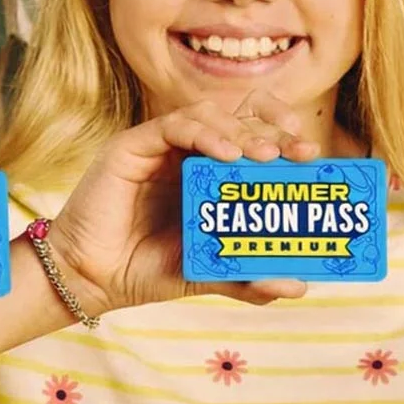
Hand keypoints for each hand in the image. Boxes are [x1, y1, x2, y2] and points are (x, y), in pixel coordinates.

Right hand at [45, 92, 318, 314]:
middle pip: (238, 118)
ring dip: (243, 131)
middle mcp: (187, 153)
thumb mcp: (208, 273)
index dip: (283, 137)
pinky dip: (206, 134)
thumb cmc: (145, 270)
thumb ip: (248, 277)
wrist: (92, 280)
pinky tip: (228, 155)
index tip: (311, 155)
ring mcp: (160, 146)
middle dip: (274, 129)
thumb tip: (300, 287)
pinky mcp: (133, 145)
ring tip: (267, 156)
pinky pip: (174, 125)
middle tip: (302, 150)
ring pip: (210, 116)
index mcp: (208, 174)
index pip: (252, 137)